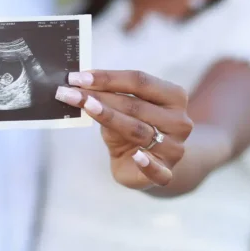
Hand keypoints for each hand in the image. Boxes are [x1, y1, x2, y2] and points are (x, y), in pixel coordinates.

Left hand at [55, 70, 193, 189]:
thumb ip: (109, 97)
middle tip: (70, 92)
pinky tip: (137, 156)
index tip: (78, 78)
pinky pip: (158, 170)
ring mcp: (175, 148)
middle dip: (99, 97)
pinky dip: (148, 163)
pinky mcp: (167, 172)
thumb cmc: (132, 129)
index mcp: (173, 97)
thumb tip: (78, 84)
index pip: (139, 81)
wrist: (145, 166)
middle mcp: (179, 121)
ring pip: (138, 131)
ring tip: (85, 107)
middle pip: (135, 104)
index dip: (108, 78)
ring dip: (109, 117)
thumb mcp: (122, 110)